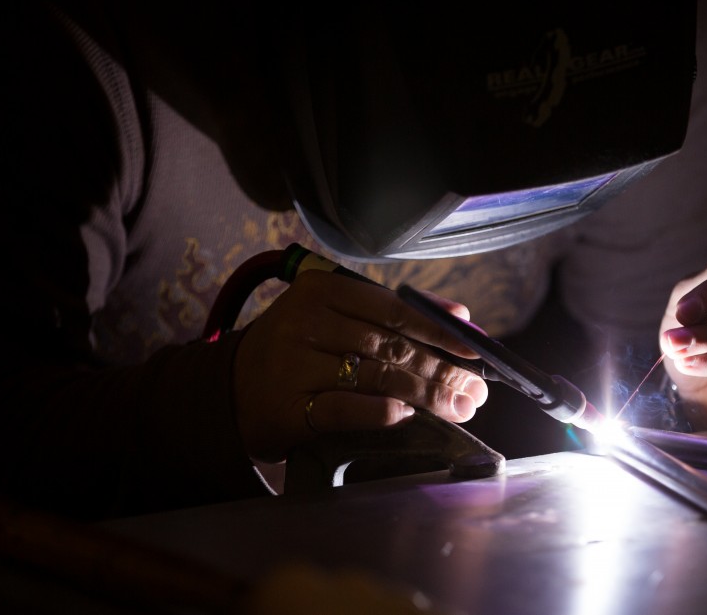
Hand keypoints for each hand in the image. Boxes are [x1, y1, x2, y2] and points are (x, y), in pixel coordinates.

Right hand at [233, 270, 488, 462]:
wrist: (231, 388)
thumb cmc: (298, 349)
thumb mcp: (336, 316)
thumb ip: (393, 313)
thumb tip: (460, 317)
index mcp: (322, 290)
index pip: (395, 310)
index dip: (440, 331)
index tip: (475, 350)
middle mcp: (307, 322)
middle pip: (391, 346)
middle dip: (441, 371)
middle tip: (475, 390)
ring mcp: (295, 365)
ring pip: (377, 377)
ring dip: (426, 396)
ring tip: (458, 407)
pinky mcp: (289, 406)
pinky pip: (347, 409)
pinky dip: (382, 413)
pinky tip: (407, 416)